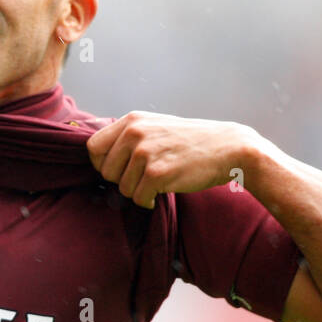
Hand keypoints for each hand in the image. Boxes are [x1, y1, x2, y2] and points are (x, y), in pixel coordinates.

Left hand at [86, 111, 258, 207]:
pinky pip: (138, 199)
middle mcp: (135, 133)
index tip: (119, 170)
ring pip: (122, 188)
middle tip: (144, 178)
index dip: (101, 163)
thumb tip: (95, 153)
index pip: (92, 147)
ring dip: (138, 192)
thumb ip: (129, 136)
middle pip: (105, 171)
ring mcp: (145, 153)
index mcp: (131, 121)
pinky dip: (148, 201)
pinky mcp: (157, 174)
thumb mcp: (156, 126)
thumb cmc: (190, 142)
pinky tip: (162, 192)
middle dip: (121, 181)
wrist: (228, 148)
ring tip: (158, 182)